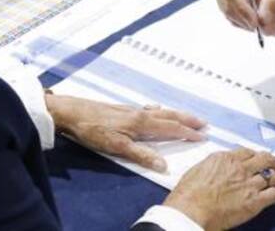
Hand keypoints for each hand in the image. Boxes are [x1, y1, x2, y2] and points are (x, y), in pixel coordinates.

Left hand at [44, 94, 205, 172]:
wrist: (70, 112)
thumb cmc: (93, 129)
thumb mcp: (117, 146)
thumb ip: (141, 155)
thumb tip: (165, 165)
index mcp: (141, 123)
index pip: (170, 128)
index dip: (187, 133)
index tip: (204, 136)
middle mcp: (138, 113)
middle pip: (167, 116)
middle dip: (186, 120)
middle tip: (203, 123)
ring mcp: (129, 110)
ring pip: (158, 112)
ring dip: (174, 115)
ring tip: (185, 117)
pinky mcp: (120, 109)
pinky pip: (146, 109)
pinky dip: (157, 111)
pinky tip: (154, 109)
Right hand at [164, 148, 274, 230]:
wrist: (192, 209)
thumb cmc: (189, 192)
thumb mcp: (199, 169)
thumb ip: (213, 165)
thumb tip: (218, 169)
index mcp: (224, 158)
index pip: (246, 151)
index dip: (254, 155)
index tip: (256, 159)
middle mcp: (239, 168)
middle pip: (265, 159)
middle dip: (274, 162)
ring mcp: (249, 184)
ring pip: (274, 177)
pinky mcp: (255, 201)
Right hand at [209, 0, 274, 36]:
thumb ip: (272, 2)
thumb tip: (265, 22)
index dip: (244, 10)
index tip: (259, 23)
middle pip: (228, 6)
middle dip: (250, 21)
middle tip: (273, 29)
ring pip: (230, 15)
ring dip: (251, 24)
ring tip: (274, 25)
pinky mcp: (222, 3)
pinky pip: (233, 19)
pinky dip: (249, 24)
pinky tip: (264, 21)